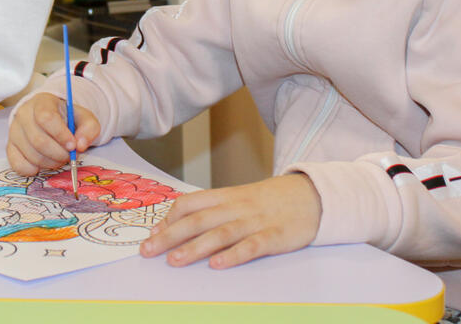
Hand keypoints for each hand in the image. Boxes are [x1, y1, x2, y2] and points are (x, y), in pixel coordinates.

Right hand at [6, 92, 99, 175]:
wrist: (49, 117)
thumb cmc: (66, 117)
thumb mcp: (83, 117)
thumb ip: (89, 128)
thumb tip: (80, 145)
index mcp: (41, 102)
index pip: (46, 118)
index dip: (60, 135)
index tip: (72, 145)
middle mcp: (23, 115)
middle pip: (38, 140)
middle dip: (58, 154)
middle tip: (69, 155)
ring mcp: (14, 131)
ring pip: (31, 154)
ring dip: (50, 162)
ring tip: (60, 157)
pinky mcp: (10, 147)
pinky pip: (18, 165)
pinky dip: (34, 170)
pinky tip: (44, 163)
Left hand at [140, 173, 321, 268]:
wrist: (312, 195)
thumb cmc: (270, 200)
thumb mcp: (239, 199)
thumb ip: (213, 210)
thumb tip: (179, 225)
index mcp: (226, 196)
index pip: (190, 203)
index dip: (169, 219)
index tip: (152, 235)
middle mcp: (237, 207)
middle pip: (198, 220)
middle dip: (170, 236)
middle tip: (148, 251)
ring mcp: (256, 221)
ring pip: (220, 234)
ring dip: (195, 248)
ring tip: (174, 260)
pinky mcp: (275, 236)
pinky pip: (252, 246)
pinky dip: (234, 255)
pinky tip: (218, 265)